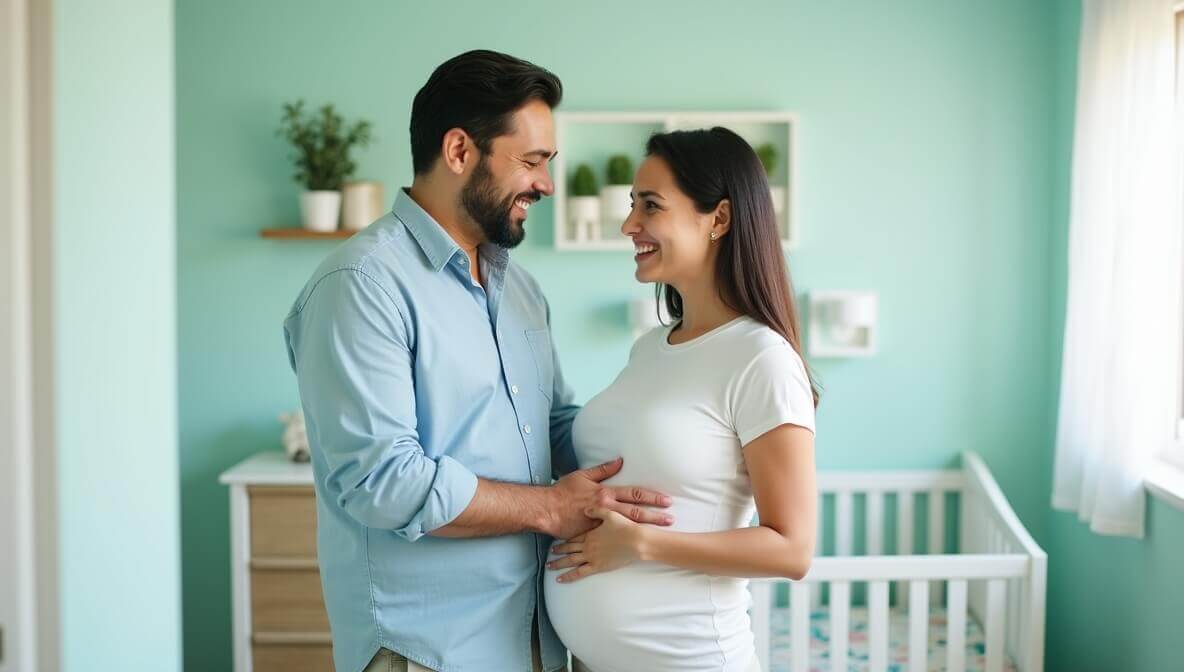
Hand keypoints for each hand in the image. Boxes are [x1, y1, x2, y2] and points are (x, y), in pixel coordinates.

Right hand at [544, 457, 672, 539]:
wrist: (547, 509)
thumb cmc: (563, 491)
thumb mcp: (583, 475)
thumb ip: (603, 470)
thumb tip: (620, 461)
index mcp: (606, 493)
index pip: (634, 494)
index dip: (652, 497)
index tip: (666, 500)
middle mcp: (606, 508)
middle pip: (636, 512)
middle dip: (655, 516)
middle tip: (671, 519)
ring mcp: (601, 524)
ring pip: (626, 526)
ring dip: (644, 529)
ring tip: (660, 534)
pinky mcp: (594, 535)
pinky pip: (612, 538)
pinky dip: (625, 541)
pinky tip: (635, 544)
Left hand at [547, 507, 647, 581]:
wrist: (636, 541)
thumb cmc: (625, 527)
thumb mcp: (610, 514)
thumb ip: (596, 510)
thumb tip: (585, 509)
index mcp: (590, 533)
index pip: (573, 537)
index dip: (563, 539)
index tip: (555, 540)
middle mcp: (588, 545)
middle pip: (569, 549)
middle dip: (558, 551)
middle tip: (549, 554)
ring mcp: (591, 557)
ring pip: (570, 561)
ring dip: (559, 563)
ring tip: (549, 566)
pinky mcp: (597, 567)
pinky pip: (579, 573)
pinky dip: (568, 576)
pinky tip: (560, 579)